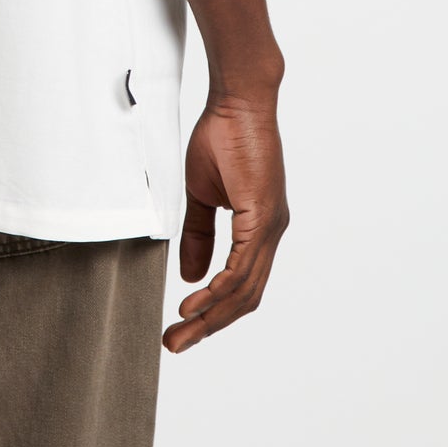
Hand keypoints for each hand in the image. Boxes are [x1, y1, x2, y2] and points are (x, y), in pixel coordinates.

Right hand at [164, 95, 288, 354]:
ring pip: (244, 289)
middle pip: (245, 298)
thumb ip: (199, 235)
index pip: (241, 285)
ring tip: (180, 332)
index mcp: (259, 229)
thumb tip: (192, 275)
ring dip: (211, 315)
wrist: (237, 102)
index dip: (214, 311)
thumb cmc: (222, 137)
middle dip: (210, 325)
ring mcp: (271, 226)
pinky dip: (220, 289)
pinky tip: (197, 302)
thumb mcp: (203, 195)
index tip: (182, 327)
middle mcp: (271, 233)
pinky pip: (242, 266)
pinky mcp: (263, 216)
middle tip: (176, 344)